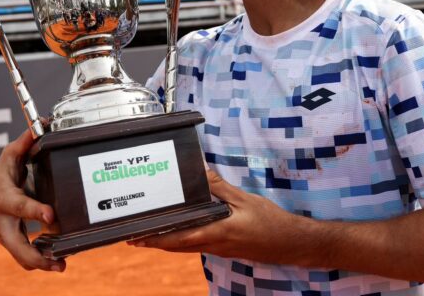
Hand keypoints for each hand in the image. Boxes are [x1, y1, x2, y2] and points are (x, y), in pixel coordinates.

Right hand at [0, 129, 65, 271]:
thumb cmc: (0, 175)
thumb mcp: (9, 157)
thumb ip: (25, 142)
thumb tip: (42, 124)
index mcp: (4, 199)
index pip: (20, 206)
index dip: (34, 212)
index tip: (50, 216)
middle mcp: (4, 221)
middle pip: (17, 245)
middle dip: (36, 255)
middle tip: (57, 260)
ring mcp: (7, 235)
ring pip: (21, 257)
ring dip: (41, 264)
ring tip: (61, 265)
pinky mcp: (14, 243)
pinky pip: (25, 257)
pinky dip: (40, 261)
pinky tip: (57, 262)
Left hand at [129, 170, 315, 265]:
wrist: (289, 243)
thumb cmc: (270, 222)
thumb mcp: (245, 200)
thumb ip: (220, 188)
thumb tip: (200, 174)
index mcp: (217, 231)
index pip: (180, 237)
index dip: (157, 238)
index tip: (139, 235)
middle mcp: (214, 244)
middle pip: (177, 247)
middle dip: (154, 243)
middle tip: (134, 237)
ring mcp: (218, 249)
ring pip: (185, 248)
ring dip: (166, 243)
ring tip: (148, 236)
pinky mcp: (223, 248)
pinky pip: (196, 246)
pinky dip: (181, 241)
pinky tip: (177, 234)